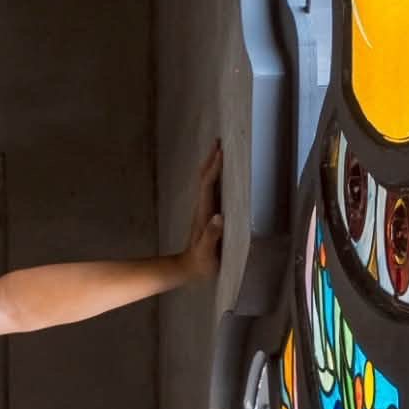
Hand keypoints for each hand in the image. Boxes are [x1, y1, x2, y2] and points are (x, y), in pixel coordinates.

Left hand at [178, 141, 225, 281]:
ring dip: (212, 165)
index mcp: (204, 213)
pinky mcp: (207, 213)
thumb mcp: (207, 252)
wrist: (188, 268)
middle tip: (220, 141)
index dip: (214, 169)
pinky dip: (214, 176)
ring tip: (221, 150)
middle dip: (211, 159)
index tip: (221, 153)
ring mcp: (204, 209)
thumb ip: (211, 236)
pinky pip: (210, 189)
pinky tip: (221, 173)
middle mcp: (202, 207)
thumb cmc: (200, 262)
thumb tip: (218, 217)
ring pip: (206, 181)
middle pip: (204, 178)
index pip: (208, 185)